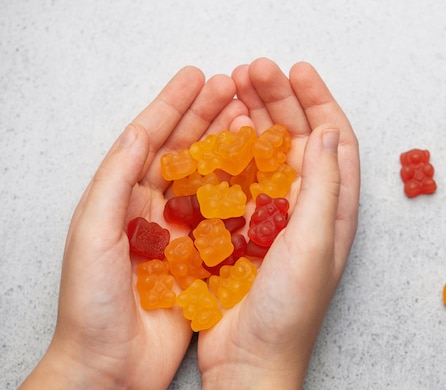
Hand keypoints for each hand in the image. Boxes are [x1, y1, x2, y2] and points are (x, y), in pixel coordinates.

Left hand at [21, 67, 247, 388]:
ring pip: (206, 177)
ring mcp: (178, 231)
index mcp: (120, 198)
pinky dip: (239, 189)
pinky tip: (256, 169)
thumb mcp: (93, 235)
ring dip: (226, 145)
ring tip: (248, 116)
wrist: (110, 365)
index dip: (172, 105)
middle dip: (205, 116)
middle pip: (181, 151)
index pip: (149, 140)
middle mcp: (150, 209)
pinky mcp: (200, 256)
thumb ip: (114, 182)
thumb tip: (138, 133)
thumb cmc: (91, 303)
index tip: (196, 78)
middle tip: (232, 87)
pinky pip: (223, 214)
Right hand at [197, 58, 359, 388]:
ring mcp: (272, 216)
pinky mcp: (242, 227)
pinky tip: (217, 132)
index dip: (319, 102)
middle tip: (254, 70)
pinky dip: (228, 152)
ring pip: (264, 153)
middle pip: (296, 139)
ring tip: (233, 89)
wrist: (250, 360)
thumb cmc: (288, 312)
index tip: (298, 72)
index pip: (334, 142)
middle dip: (279, 101)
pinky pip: (237, 178)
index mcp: (333, 210)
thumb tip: (326, 131)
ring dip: (252, 118)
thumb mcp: (312, 245)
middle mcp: (306, 208)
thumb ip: (320, 187)